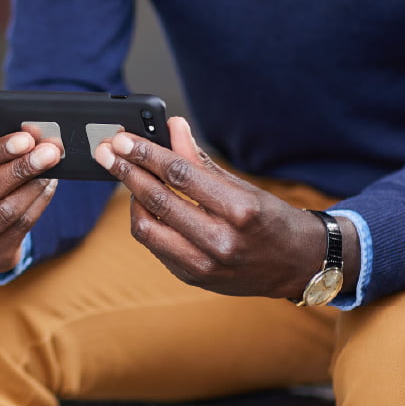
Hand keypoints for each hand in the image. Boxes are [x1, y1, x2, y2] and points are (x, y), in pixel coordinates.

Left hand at [93, 117, 328, 298]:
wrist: (298, 266)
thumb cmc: (273, 220)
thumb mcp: (243, 186)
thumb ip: (200, 160)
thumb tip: (172, 127)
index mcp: (240, 211)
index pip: (180, 175)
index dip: (146, 153)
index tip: (122, 138)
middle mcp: (221, 241)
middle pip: (158, 200)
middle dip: (126, 171)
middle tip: (106, 151)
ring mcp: (205, 265)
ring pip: (146, 227)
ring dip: (131, 198)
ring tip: (127, 176)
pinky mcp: (193, 278)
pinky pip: (155, 246)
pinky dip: (146, 220)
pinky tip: (144, 203)